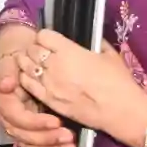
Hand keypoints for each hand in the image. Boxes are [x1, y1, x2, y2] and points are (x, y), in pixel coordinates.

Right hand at [0, 26, 75, 146]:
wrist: (23, 61)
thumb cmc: (19, 61)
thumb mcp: (11, 62)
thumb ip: (7, 72)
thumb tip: (6, 85)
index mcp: (4, 102)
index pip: (16, 118)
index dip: (35, 122)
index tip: (56, 121)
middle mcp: (9, 118)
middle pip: (24, 136)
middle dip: (46, 139)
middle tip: (68, 136)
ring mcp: (19, 127)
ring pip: (31, 145)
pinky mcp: (30, 132)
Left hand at [18, 30, 146, 146]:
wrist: (121, 111)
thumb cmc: (118, 81)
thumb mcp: (109, 54)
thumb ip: (95, 43)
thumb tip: (90, 38)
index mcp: (68, 50)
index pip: (43, 35)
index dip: (45, 36)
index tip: (50, 41)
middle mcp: (54, 64)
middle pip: (32, 49)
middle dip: (35, 48)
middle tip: (40, 52)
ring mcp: (49, 83)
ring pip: (26, 66)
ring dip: (27, 62)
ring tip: (33, 63)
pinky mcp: (48, 100)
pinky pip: (28, 85)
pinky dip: (26, 79)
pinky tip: (31, 78)